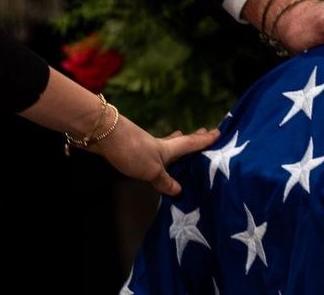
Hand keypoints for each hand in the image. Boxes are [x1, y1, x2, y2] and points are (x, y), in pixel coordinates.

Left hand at [91, 117, 218, 195]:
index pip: (191, 144)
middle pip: (180, 141)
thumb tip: (178, 190)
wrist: (104, 136)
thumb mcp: (152, 170)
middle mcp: (160, 145)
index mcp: (170, 148)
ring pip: (166, 145)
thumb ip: (165, 181)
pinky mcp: (133, 149)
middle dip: (192, 138)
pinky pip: (153, 152)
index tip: (218, 132)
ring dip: (175, 144)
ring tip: (181, 139)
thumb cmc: (134, 151)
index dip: (204, 140)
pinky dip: (159, 153)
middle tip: (203, 132)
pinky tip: (155, 158)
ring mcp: (146, 146)